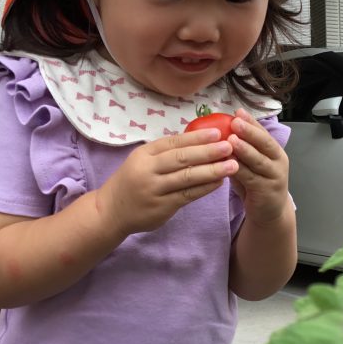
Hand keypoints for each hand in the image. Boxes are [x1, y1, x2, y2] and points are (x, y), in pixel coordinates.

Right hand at [101, 129, 237, 234]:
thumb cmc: (131, 182)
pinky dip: (204, 188)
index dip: (196, 137)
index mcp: (144, 154)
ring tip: (232, 165)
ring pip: (187, 177)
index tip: (217, 132)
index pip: (173, 142)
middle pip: (181, 158)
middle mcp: (148, 170)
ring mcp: (154, 190)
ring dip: (212, 170)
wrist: (110, 211)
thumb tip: (198, 141)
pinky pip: (187, 195)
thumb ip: (164, 153)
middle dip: (208, 151)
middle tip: (229, 146)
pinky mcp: (161, 207)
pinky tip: (219, 182)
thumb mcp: (141, 161)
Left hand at [227, 109, 289, 225]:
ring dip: (245, 150)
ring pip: (259, 160)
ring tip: (232, 140)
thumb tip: (220, 131)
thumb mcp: (250, 164)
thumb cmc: (256, 184)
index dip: (251, 122)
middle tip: (236, 122)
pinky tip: (229, 164)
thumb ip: (240, 150)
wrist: (269, 212)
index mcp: (274, 151)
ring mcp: (275, 176)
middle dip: (250, 131)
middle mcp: (278, 161)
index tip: (238, 112)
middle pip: (265, 143)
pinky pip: (252, 178)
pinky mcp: (267, 191)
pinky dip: (240, 170)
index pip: (263, 132)